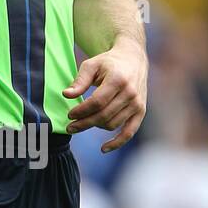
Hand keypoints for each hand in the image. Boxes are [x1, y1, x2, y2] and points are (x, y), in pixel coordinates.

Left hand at [63, 37, 147, 151]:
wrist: (133, 59)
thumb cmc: (109, 62)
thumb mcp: (92, 65)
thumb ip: (79, 81)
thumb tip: (66, 95)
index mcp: (118, 80)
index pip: (97, 102)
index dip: (81, 111)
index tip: (69, 115)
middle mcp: (130, 93)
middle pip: (103, 116)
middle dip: (84, 123)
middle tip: (70, 127)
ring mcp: (137, 103)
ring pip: (112, 124)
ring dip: (95, 127)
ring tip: (83, 124)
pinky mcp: (141, 111)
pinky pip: (129, 132)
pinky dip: (117, 143)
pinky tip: (103, 148)